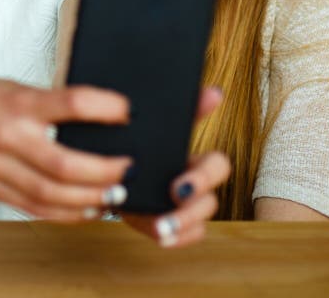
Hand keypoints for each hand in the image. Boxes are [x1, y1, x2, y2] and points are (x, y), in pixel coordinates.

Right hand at [0, 71, 133, 220]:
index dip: (105, 108)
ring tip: (113, 195)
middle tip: (126, 170)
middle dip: (103, 172)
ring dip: (89, 200)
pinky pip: (33, 208)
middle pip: (64, 163)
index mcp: (17, 103)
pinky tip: (86, 209)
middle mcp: (6, 135)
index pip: (70, 103)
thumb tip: (101, 120)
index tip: (127, 112)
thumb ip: (51, 104)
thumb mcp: (17, 88)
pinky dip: (64, 214)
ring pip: (50, 194)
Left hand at [123, 86, 230, 246]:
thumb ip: (181, 108)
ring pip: (200, 220)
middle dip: (195, 202)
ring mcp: (181, 207)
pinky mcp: (166, 222)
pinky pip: (185, 236)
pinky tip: (159, 234)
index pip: (217, 165)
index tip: (181, 182)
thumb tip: (215, 91)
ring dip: (183, 223)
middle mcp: (192, 184)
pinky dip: (176, 238)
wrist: (111, 157)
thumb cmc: (140, 138)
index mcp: (192, 158)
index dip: (207, 174)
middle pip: (211, 197)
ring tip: (161, 225)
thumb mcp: (154, 122)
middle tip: (172, 196)